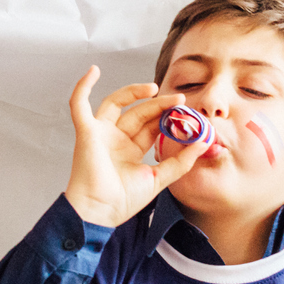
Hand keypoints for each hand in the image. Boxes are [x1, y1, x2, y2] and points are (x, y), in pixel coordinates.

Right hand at [62, 67, 208, 227]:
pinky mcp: (86, 132)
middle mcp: (115, 140)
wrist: (100, 212)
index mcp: (130, 151)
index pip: (152, 127)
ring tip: (155, 88)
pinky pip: (79, 105)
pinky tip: (93, 71)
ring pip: (117, 104)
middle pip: (139, 113)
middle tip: (179, 100)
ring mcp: (100, 134)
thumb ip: (181, 161)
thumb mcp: (159, 179)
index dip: (168, 118)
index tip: (187, 113)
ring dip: (134, 93)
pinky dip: (83, 87)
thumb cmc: (122, 201)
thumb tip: (204, 141)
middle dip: (159, 105)